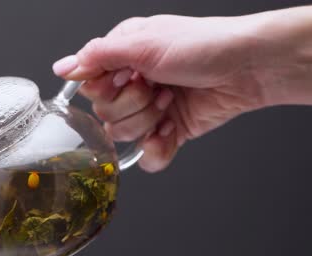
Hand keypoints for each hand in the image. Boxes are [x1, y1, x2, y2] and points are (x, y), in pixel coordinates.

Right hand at [53, 15, 264, 171]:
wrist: (249, 68)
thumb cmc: (204, 45)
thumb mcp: (143, 42)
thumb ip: (97, 57)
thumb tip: (62, 68)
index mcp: (123, 57)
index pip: (89, 86)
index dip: (104, 89)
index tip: (126, 78)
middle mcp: (133, 83)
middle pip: (103, 114)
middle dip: (132, 105)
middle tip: (156, 87)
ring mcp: (151, 110)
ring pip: (123, 137)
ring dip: (148, 121)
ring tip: (171, 101)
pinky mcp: (170, 132)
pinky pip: (146, 156)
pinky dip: (156, 149)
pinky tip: (169, 131)